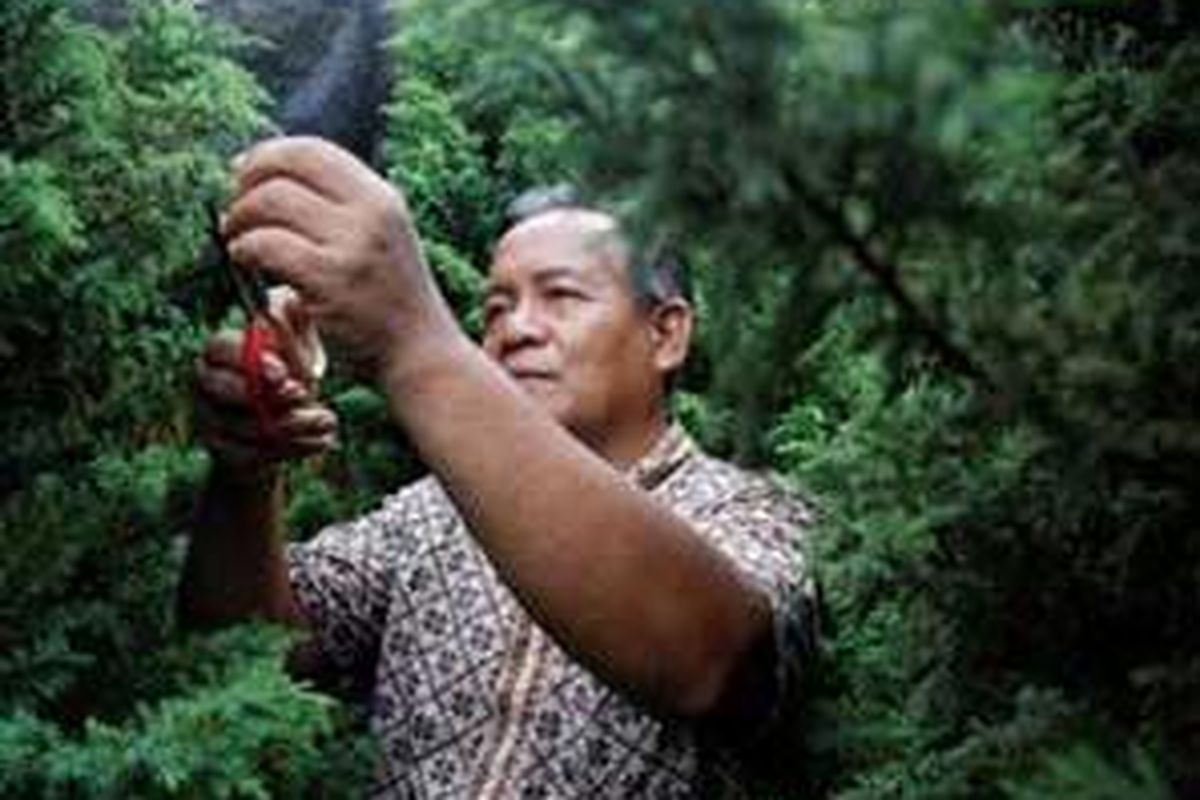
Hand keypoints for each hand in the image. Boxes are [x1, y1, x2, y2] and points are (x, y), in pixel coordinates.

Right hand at [194, 288, 336, 476]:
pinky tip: (321, 442)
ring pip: (243, 424)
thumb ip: (292, 321)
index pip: (221, 347)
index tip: (283, 373)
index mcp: (220, 351)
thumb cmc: (292, 377)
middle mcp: (206, 383)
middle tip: (305, 395)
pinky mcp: (224, 452)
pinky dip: (294, 449)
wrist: (286, 431)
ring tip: (328, 420)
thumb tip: (279, 303)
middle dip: (267, 394)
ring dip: (293, 424)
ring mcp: (209, 419)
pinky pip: (253, 454)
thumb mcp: (299, 345)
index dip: (251, 360)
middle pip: (221, 387)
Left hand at [222, 136, 457, 377]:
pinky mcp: (329, 280)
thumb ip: (340, 208)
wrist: (419, 352)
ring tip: (238, 241)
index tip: (245, 176)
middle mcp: (371, 213)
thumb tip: (267, 179)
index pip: (312, 149)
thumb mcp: (380, 238)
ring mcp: (352, 245)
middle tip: (235, 212)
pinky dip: (244, 249)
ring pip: (270, 202)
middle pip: (285, 169)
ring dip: (240, 219)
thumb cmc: (389, 300)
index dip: (268, 155)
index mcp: (382, 197)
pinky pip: (267, 245)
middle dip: (245, 186)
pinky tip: (245, 262)